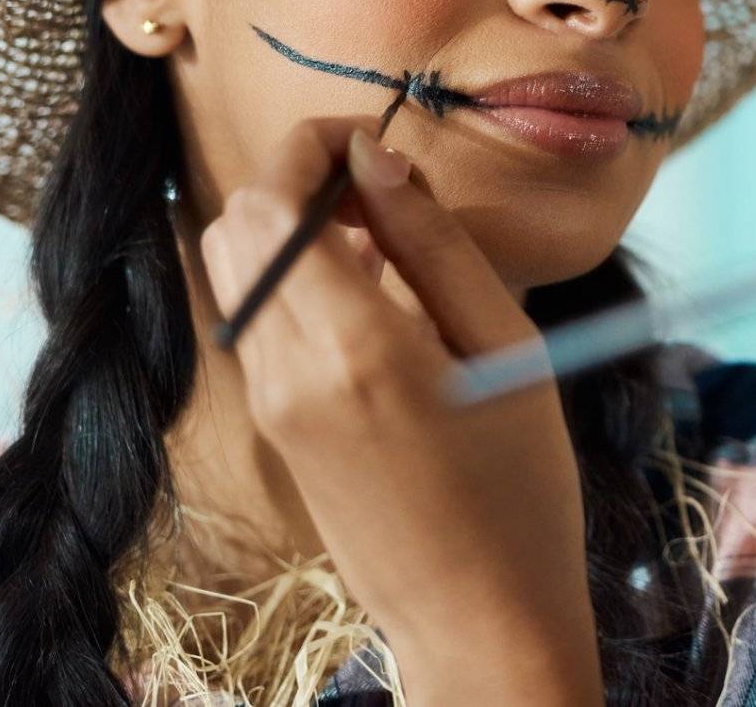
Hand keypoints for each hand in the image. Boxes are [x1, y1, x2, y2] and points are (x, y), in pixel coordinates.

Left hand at [199, 117, 600, 702]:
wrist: (480, 615)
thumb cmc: (521, 483)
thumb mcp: (504, 344)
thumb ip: (433, 243)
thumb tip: (378, 158)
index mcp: (352, 347)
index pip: (272, 203)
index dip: (311, 146)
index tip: (374, 140)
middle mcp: (286, 371)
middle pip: (233, 226)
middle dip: (294, 179)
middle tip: (380, 187)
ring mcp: (268, 403)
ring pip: (235, 269)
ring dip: (293, 228)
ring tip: (385, 240)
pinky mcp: (272, 426)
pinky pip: (257, 318)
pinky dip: (296, 279)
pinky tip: (375, 297)